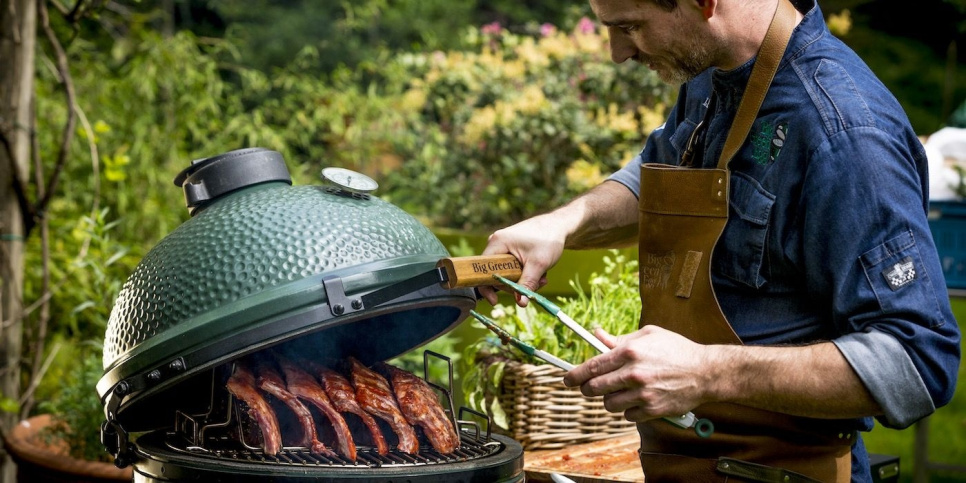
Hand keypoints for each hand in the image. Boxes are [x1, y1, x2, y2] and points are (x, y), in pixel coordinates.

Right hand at [477, 214, 566, 305]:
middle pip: (496, 274)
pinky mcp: (511, 251)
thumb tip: (520, 303)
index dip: (486, 286)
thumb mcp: (538, 264)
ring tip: (542, 279)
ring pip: (506, 273)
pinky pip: (512, 269)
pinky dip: (525, 275)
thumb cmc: (548, 239)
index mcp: (497, 242)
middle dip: (514, 285)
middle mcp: (497, 244)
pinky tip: (540, 274)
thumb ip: (527, 284)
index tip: (495, 301)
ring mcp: (504, 247)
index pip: (483, 269)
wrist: (559, 225)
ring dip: (523, 281)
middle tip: (535, 287)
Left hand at [563, 325, 711, 421]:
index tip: (566, 379)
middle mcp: (634, 374)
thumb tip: (596, 334)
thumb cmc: (676, 349)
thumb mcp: (648, 335)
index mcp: (630, 353)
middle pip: (595, 388)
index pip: (592, 367)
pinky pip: (628, 415)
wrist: (705, 372)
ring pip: (609, 404)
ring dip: (610, 399)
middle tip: (590, 387)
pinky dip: (628, 410)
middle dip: (588, 389)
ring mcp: (643, 395)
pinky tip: (638, 399)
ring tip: (620, 391)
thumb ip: (620, 339)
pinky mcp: (653, 410)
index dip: (574, 375)